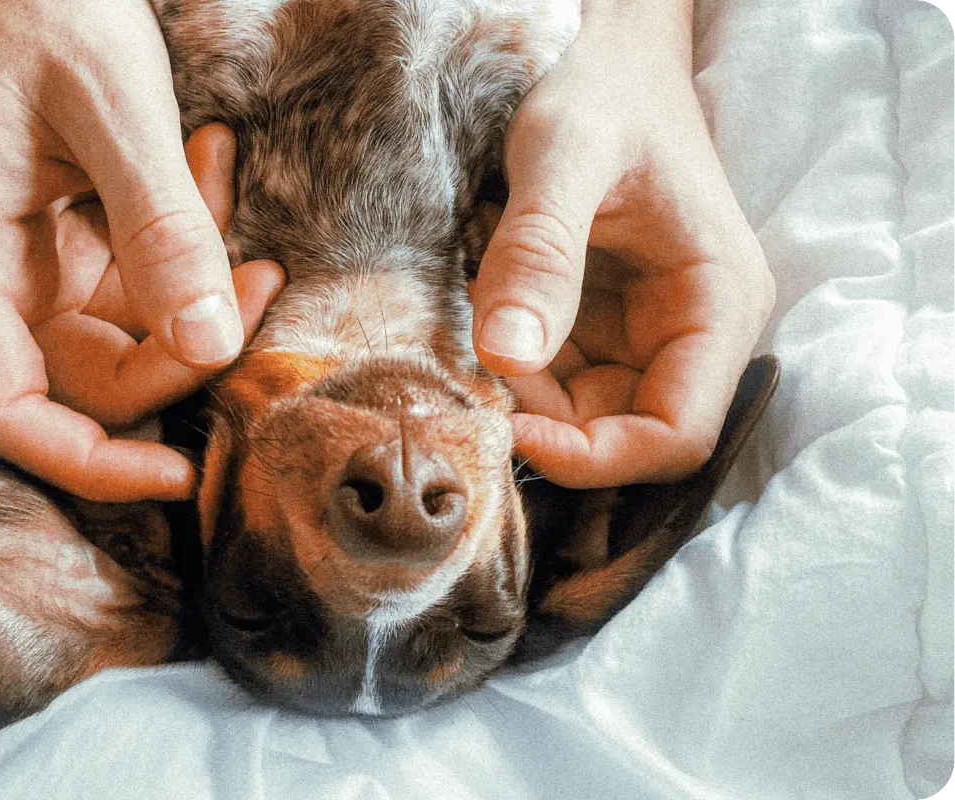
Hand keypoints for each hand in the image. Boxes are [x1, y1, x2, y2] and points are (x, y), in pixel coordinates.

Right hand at [0, 0, 283, 501]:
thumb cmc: (38, 3)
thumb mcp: (115, 108)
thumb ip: (164, 230)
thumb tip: (211, 344)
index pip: (6, 411)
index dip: (89, 462)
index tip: (181, 470)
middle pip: (84, 380)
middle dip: (183, 349)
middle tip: (259, 280)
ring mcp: (24, 260)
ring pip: (124, 333)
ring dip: (198, 283)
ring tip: (222, 176)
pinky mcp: (64, 240)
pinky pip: (136, 281)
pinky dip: (187, 243)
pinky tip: (208, 164)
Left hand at [471, 0, 774, 486]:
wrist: (604, 62)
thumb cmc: (602, 92)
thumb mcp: (564, 155)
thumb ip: (540, 251)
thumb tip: (507, 354)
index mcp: (718, 303)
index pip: (676, 435)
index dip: (596, 456)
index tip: (510, 428)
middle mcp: (691, 333)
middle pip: (618, 433)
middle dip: (540, 414)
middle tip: (472, 357)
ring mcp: (646, 334)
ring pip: (577, 412)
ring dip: (517, 386)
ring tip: (482, 304)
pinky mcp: (604, 327)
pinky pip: (553, 376)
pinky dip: (510, 358)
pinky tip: (489, 299)